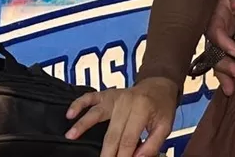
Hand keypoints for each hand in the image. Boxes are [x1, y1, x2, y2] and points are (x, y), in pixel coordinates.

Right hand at [65, 76, 180, 156]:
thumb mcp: (165, 126)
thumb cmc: (162, 107)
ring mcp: (115, 96)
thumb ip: (152, 145)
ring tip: (71, 136)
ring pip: (97, 113)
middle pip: (112, 133)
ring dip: (83, 125)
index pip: (128, 139)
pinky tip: (70, 113)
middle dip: (106, 153)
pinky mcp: (107, 94)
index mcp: (142, 109)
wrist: (160, 85)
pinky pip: (91, 97)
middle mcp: (126, 101)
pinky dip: (79, 103)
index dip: (123, 156)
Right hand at [206, 0, 234, 95]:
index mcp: (219, 6)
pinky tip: (234, 86)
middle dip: (222, 64)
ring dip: (224, 72)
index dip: (221, 41)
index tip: (234, 51)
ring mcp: (229, 30)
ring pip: (219, 55)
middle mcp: (221, 21)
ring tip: (232, 88)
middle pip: (214, 47)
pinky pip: (230, 56)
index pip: (213, 28)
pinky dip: (230, 71)